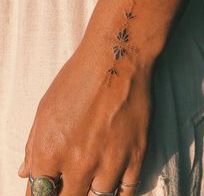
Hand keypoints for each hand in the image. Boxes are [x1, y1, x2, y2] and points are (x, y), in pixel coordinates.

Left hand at [18, 40, 150, 195]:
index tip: (49, 189)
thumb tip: (27, 171)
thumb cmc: (78, 78)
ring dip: (91, 193)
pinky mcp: (136, 153)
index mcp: (51, 150)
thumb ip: (34, 144)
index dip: (42, 192)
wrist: (116, 61)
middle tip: (69, 186)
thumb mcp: (46, 107)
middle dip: (66, 195)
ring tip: (90, 183)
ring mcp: (111, 160)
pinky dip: (119, 193)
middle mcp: (79, 162)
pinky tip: (114, 189)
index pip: (39, 191)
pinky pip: (128, 188)